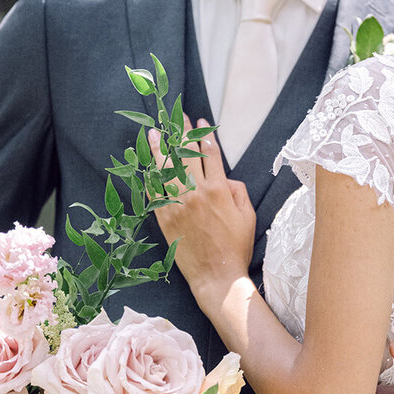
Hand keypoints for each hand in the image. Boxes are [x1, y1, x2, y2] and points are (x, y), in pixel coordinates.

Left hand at [148, 120, 255, 298]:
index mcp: (219, 189)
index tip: (200, 121)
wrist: (217, 275)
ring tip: (155, 133)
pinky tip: (145, 165)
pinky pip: (154, 193)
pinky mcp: (165, 218)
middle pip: (186, 154)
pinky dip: (149, 178)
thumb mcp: (248, 215)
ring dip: (160, 148)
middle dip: (181, 132)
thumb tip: (225, 178)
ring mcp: (178, 205)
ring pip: (165, 169)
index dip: (205, 134)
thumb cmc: (236, 246)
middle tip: (177, 118)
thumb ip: (238, 191)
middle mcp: (196, 192)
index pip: (210, 152)